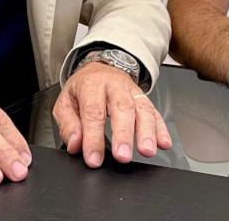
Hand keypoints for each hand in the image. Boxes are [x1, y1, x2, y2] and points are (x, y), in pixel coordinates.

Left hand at [52, 63, 171, 167]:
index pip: (93, 112)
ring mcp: (132, 92)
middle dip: (124, 134)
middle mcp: (115, 86)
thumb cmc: (83, 89)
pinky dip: (161, 129)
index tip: (94, 159)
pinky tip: (163, 144)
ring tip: (147, 151)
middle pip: (122, 108)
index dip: (94, 138)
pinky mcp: (144, 99)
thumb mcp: (65, 102)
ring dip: (147, 132)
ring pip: (143, 109)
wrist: (100, 69)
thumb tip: (75, 145)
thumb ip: (68, 124)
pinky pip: (155, 113)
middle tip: (123, 156)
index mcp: (92, 85)